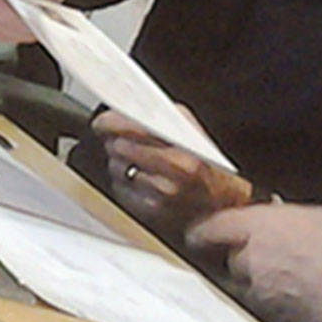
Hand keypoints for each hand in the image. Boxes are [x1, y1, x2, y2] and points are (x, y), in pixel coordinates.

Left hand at [97, 107, 252, 235]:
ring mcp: (157, 197)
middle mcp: (170, 176)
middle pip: (119, 148)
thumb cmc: (208, 168)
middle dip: (116, 141)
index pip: (134, 130)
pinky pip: (119, 189)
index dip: (112, 123)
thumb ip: (165, 118)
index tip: (102, 122)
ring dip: (120, 162)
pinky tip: (140, 179)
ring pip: (116, 168)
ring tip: (138, 161)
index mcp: (182, 152)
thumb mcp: (194, 133)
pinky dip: (124, 182)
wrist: (220, 207)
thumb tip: (131, 108)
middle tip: (121, 139)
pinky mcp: (148, 213)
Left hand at [187, 176, 321, 321]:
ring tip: (295, 277)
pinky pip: (276, 312)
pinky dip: (286, 306)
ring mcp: (270, 297)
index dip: (207, 227)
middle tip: (274, 250)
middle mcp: (259, 261)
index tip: (201, 229)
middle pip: (236, 258)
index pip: (218, 226)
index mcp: (267, 226)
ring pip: (254, 288)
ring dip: (266, 282)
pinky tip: (311, 301)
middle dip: (248, 255)